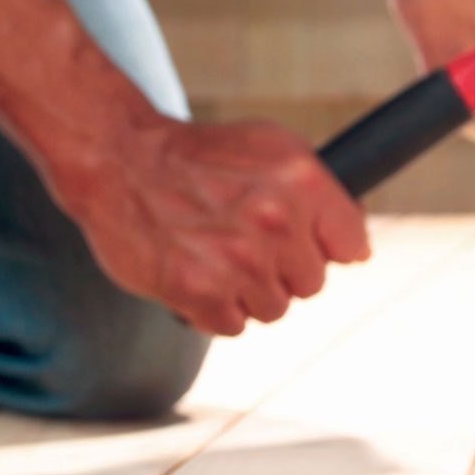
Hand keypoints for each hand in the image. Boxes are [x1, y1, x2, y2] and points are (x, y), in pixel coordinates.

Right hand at [49, 116, 370, 335]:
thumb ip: (321, 196)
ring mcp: (238, 260)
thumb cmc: (198, 157)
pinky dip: (213, 308)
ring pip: (273, 308)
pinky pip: (232, 325)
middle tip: (243, 242)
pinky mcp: (199, 291)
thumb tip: (357, 250)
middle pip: (311, 284)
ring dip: (246, 291)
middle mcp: (276, 221)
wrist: (118, 158)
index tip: (302, 243)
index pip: (350, 246)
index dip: (325, 248)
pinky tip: (195, 272)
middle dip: (282, 270)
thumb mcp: (272, 149)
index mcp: (303, 183)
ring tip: (215, 253)